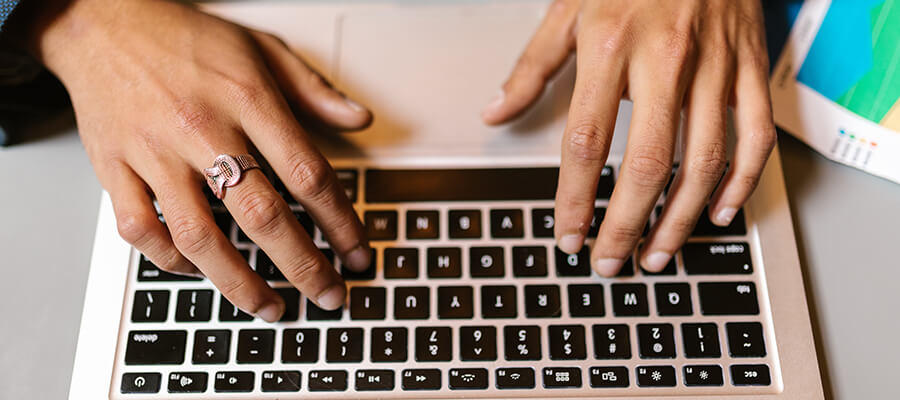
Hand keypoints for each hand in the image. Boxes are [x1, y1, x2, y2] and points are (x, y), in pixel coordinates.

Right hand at [26, 0, 372, 320]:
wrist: (102, 19)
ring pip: (201, 236)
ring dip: (240, 283)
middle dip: (305, 267)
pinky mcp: (115, 168)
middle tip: (329, 295)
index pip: (308, 175)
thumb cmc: (185, 37)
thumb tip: (360, 119)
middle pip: (263, 216)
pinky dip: (170, 261)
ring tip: (271, 306)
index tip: (356, 253)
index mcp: (248, 99)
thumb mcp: (262, 48)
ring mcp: (155, 153)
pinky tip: (199, 271)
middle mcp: (202, 129)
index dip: (341, 223)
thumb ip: (314, 89)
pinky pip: (140, 230)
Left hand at [482, 0, 774, 274]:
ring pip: (705, 159)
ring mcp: (713, 64)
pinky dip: (742, 181)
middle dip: (627, 225)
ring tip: (659, 253)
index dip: (575, 198)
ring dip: (680, 217)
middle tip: (611, 261)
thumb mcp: (568, 8)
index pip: (586, 141)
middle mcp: (664, 59)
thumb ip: (532, 67)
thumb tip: (496, 112)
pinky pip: (755, 134)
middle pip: (647, 163)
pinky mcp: (750, 65)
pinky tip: (719, 211)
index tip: (568, 234)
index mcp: (609, 46)